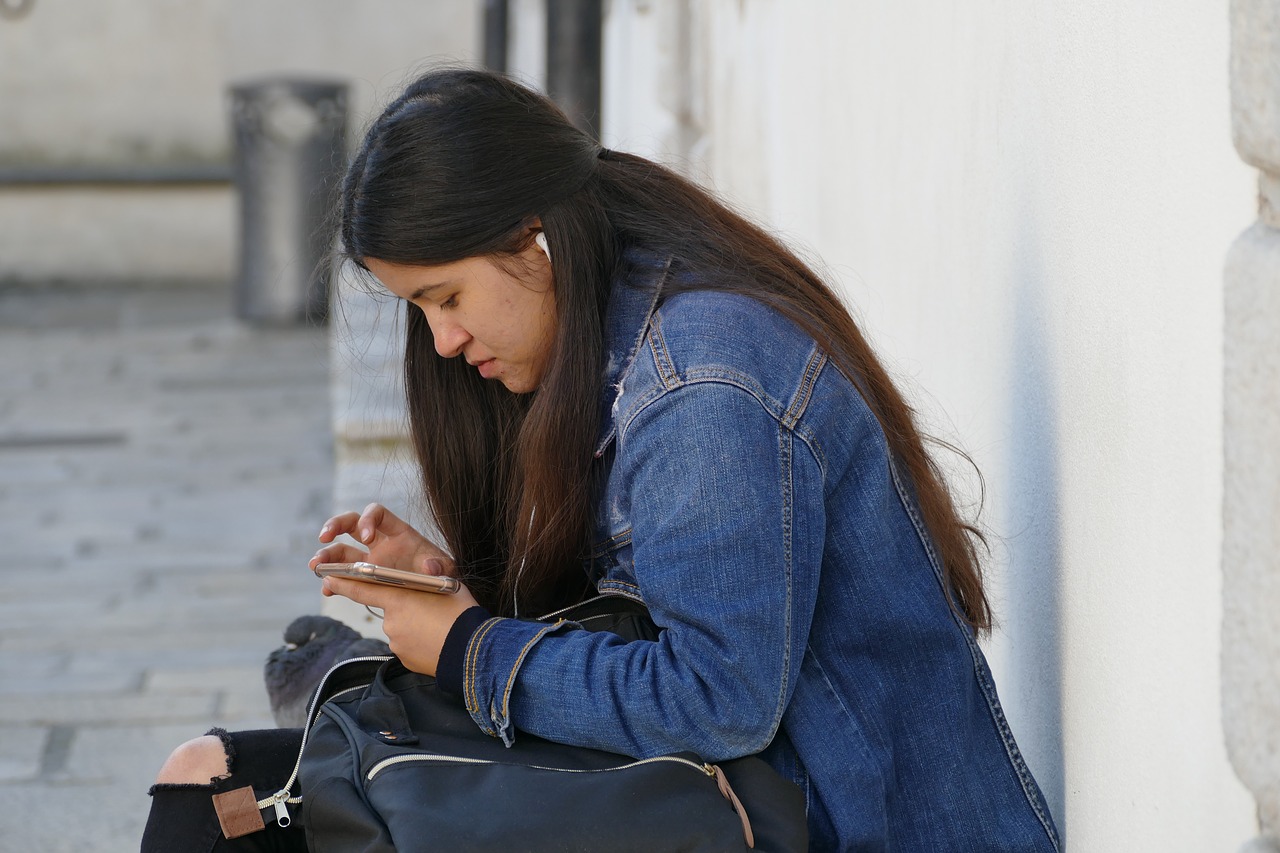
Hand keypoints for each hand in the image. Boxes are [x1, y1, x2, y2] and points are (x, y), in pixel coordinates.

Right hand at [309, 502, 455, 577]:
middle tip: (324, 537)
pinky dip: (333, 582)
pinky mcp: (364, 580)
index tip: (367, 538)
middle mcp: (379, 543)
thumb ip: (440, 565)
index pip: (376, 514)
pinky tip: (327, 589)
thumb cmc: (442, 574)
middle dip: (334, 525)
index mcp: (397, 533)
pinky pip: (343, 577)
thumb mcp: (446, 568)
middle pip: (350, 524)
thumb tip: (430, 567)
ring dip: (326, 556)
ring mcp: (369, 561)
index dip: (368, 520)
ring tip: (316, 566)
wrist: (439, 593)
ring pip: (341, 551)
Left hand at [320, 575, 478, 675]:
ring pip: (399, 628)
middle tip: (429, 611)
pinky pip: (406, 645)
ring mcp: (396, 641)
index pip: (362, 589)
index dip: (343, 583)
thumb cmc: (461, 613)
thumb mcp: (444, 586)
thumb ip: (422, 583)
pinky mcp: (402, 658)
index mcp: (399, 598)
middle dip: (404, 608)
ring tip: (436, 628)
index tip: (327, 579)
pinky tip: (434, 641)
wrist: (473, 650)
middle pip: (390, 609)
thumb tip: (413, 586)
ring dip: (412, 626)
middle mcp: (391, 620)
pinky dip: (416, 642)